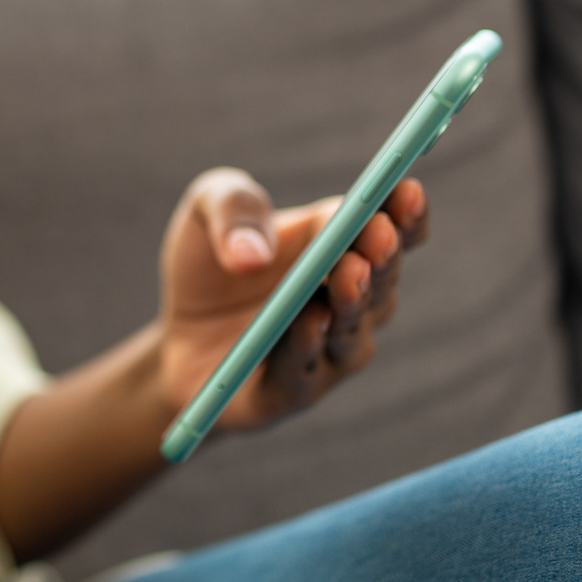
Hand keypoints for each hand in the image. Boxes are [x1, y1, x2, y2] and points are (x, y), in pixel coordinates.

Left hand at [158, 168, 427, 433]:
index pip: (392, 229)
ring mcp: (326, 350)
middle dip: (380, 254)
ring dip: (353, 301)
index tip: (409, 190)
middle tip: (379, 232)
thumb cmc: (206, 266)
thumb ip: (232, 207)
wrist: (173, 337)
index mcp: (339, 248)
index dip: (405, 213)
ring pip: (351, 329)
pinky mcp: (292, 391)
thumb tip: (253, 252)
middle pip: (379, 280)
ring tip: (350, 272)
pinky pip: (306, 371)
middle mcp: (348, 301)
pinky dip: (308, 346)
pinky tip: (310, 322)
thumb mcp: (204, 212)